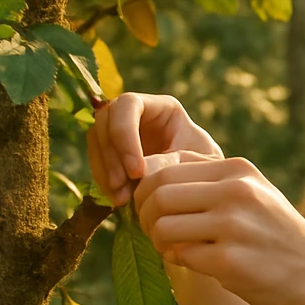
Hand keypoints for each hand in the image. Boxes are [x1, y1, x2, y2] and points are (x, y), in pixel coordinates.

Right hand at [87, 93, 222, 205]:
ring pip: (96, 139)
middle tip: (123, 187)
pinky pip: (97, 159)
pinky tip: (118, 199)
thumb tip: (144, 168)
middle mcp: (138, 113)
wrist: (203, 184)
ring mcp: (122, 130)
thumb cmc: (208, 167)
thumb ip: (175, 160)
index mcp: (163, 107)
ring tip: (121, 198)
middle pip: (105, 120)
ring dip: (104, 170)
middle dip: (110, 156)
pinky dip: (103, 179)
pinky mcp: (113, 151)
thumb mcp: (201, 162)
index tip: (137, 171)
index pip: (129, 105)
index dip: (124, 134)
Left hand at [133, 156, 304, 304]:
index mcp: (239, 170)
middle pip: (158, 193)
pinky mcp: (231, 261)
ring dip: (159, 242)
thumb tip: (149, 172)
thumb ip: (210, 181)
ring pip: (161, 225)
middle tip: (157, 234)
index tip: (155, 210)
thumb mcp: (254, 194)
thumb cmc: (277, 238)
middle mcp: (237, 191)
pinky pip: (179, 256)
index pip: (166, 167)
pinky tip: (199, 265)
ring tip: (176, 250)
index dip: (148, 191)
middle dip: (146, 216)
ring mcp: (235, 226)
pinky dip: (180, 262)